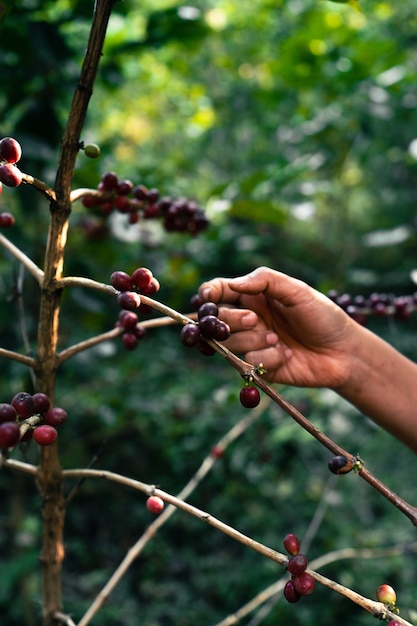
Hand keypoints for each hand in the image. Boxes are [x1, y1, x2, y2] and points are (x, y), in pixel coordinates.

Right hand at [199, 267, 358, 388]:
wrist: (344, 352)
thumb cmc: (322, 316)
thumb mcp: (297, 291)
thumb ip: (265, 280)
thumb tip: (233, 284)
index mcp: (254, 296)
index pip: (219, 291)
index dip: (209, 294)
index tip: (209, 297)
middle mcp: (249, 319)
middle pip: (217, 319)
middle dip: (231, 319)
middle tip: (255, 320)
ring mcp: (253, 343)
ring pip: (229, 342)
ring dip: (252, 340)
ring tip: (277, 339)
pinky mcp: (260, 367)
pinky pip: (248, 362)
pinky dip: (268, 358)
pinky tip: (287, 355)